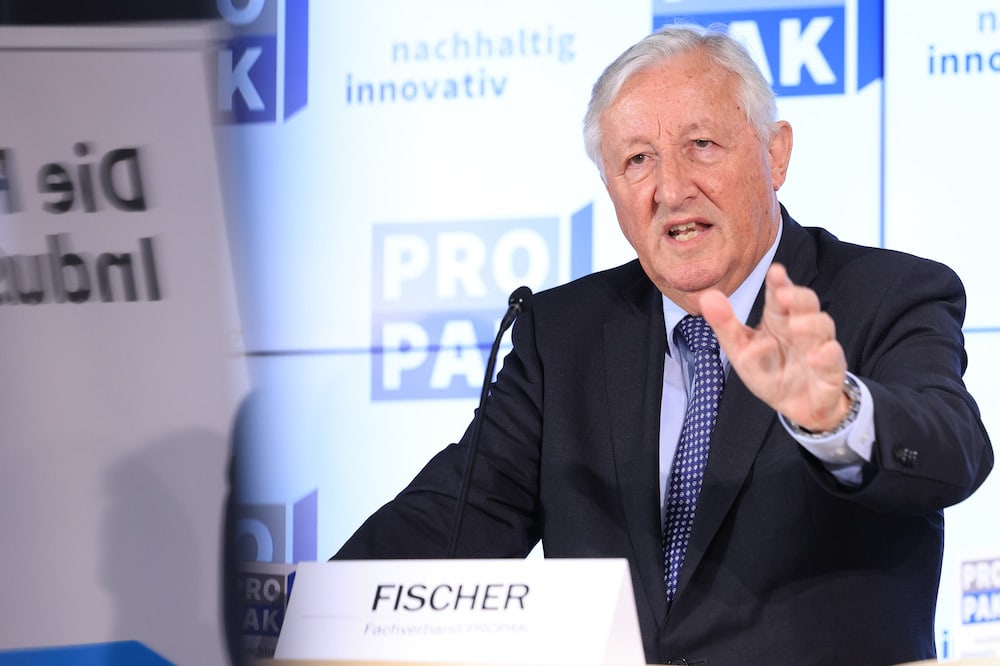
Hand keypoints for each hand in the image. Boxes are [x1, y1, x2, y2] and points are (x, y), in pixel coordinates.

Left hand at [700, 263, 849, 431]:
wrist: (796, 407)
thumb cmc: (769, 371)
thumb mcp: (740, 350)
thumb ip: (725, 325)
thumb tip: (707, 296)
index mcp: (778, 319)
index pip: (780, 294)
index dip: (779, 282)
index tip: (774, 271)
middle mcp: (802, 328)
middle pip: (807, 303)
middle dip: (798, 296)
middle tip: (783, 294)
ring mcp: (819, 348)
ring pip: (823, 327)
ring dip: (811, 324)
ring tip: (794, 326)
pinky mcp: (830, 373)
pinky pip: (834, 361)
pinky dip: (826, 357)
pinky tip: (815, 356)